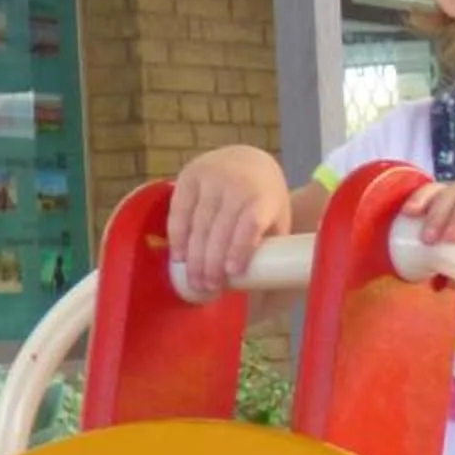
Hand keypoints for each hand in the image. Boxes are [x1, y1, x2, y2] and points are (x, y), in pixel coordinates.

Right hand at [168, 145, 292, 300]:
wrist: (249, 160)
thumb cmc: (265, 200)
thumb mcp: (277, 219)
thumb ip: (271, 248)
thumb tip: (263, 293)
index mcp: (263, 195)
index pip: (250, 223)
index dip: (240, 247)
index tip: (233, 272)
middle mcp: (236, 184)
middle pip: (220, 228)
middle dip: (212, 261)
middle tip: (208, 287)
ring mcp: (211, 178)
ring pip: (198, 223)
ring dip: (194, 256)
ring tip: (195, 281)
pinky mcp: (189, 176)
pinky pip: (179, 211)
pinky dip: (178, 237)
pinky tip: (179, 257)